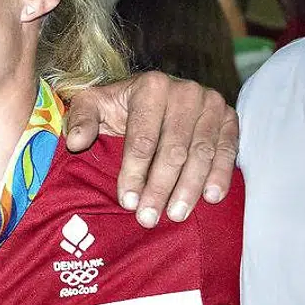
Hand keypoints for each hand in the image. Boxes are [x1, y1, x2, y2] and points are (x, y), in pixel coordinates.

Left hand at [65, 72, 238, 227]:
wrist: (156, 96)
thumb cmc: (122, 107)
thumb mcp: (94, 105)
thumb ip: (81, 119)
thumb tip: (75, 142)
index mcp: (150, 86)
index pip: (141, 138)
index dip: (133, 173)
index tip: (126, 202)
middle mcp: (184, 91)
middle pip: (172, 150)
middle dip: (159, 187)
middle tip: (149, 218)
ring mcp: (210, 103)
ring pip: (200, 153)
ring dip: (189, 188)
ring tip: (176, 215)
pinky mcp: (229, 117)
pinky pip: (227, 150)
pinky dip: (220, 175)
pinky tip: (211, 197)